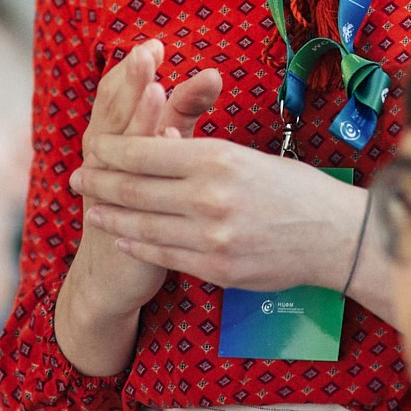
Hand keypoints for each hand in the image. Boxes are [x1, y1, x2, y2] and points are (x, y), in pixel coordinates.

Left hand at [74, 133, 364, 294]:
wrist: (334, 236)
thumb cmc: (292, 188)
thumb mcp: (245, 156)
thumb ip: (198, 153)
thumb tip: (155, 141)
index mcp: (216, 158)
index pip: (144, 151)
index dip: (110, 150)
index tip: (91, 146)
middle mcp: (209, 197)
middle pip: (134, 188)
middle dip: (98, 182)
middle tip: (76, 178)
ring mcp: (211, 237)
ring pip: (142, 225)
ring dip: (110, 215)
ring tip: (90, 208)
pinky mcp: (216, 269)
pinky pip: (163, 255)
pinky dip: (136, 243)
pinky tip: (122, 235)